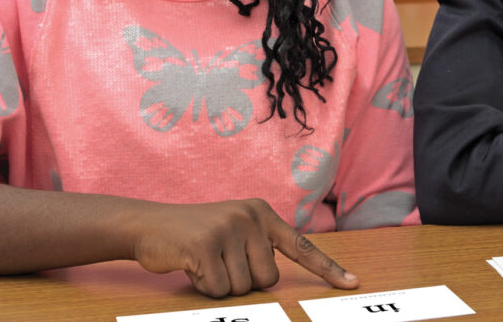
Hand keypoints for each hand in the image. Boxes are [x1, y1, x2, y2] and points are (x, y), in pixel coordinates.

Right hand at [130, 198, 358, 297]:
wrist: (149, 224)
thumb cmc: (196, 236)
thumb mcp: (234, 231)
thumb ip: (259, 248)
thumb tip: (275, 279)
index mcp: (262, 213)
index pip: (301, 245)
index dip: (327, 269)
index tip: (353, 284)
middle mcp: (250, 217)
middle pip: (269, 279)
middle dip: (245, 282)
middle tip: (220, 261)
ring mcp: (228, 229)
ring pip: (244, 288)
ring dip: (222, 285)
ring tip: (204, 260)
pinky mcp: (205, 245)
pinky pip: (219, 289)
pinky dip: (204, 286)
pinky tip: (192, 264)